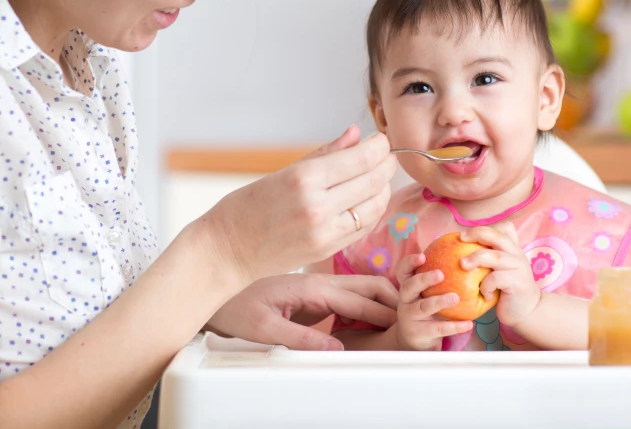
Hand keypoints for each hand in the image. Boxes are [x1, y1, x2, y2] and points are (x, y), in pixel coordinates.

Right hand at [198, 126, 396, 282]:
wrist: (227, 251)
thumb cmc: (247, 207)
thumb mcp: (282, 172)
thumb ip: (325, 154)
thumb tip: (355, 133)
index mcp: (304, 178)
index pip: (360, 158)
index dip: (379, 146)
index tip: (381, 139)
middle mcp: (318, 205)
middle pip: (373, 180)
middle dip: (387, 164)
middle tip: (386, 155)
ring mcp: (325, 231)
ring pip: (375, 205)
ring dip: (384, 187)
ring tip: (379, 176)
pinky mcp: (328, 249)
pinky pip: (364, 225)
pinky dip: (373, 209)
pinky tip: (368, 199)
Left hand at [208, 273, 398, 350]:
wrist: (213, 285)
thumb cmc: (233, 308)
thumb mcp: (263, 329)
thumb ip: (301, 338)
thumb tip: (337, 349)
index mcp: (310, 288)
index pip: (357, 301)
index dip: (384, 313)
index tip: (407, 322)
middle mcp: (317, 282)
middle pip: (367, 285)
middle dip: (393, 297)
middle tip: (417, 311)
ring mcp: (315, 285)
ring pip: (360, 287)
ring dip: (383, 296)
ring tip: (406, 309)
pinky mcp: (312, 293)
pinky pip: (348, 294)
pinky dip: (368, 300)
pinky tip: (378, 310)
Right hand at [393, 254, 472, 350]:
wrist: (413, 340)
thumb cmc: (425, 309)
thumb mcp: (425, 294)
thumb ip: (437, 279)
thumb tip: (464, 259)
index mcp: (408, 287)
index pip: (402, 271)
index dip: (410, 262)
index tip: (423, 256)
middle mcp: (405, 300)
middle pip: (409, 287)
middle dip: (423, 279)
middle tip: (440, 274)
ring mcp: (410, 317)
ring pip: (422, 307)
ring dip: (439, 301)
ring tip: (455, 298)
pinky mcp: (418, 333)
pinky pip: (438, 329)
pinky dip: (454, 326)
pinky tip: (468, 324)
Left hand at [460, 223, 539, 329]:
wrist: (528, 310)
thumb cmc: (507, 289)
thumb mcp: (500, 270)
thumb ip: (489, 258)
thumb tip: (458, 251)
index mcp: (512, 248)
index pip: (505, 228)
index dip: (486, 228)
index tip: (466, 235)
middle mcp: (516, 254)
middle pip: (496, 236)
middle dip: (476, 234)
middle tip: (461, 239)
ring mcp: (518, 268)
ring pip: (495, 256)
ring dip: (476, 259)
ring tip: (463, 265)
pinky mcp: (517, 283)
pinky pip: (496, 279)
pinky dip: (485, 286)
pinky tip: (483, 294)